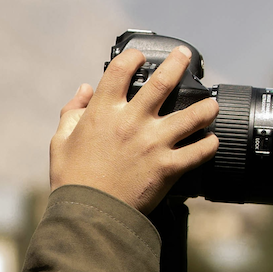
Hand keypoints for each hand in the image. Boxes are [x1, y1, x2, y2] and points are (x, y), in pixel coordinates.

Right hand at [49, 46, 218, 212]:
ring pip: (192, 115)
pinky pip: (199, 152)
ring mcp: (153, 143)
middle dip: (178, 63)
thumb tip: (83, 89)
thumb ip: (71, 111)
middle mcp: (131, 122)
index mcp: (103, 112)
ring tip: (211, 104)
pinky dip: (209, 145)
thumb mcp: (60, 141)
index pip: (120, 70)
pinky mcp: (168, 167)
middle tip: (185, 56)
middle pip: (163, 82)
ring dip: (206, 107)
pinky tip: (211, 141)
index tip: (140, 57)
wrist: (89, 215)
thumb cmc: (73, 180)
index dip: (132, 57)